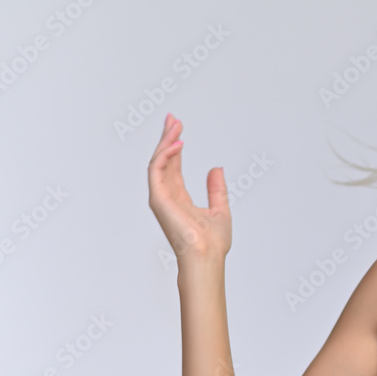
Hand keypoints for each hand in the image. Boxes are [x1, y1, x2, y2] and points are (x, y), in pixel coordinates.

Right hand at [147, 114, 231, 260]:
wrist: (207, 256)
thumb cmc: (213, 243)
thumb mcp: (220, 208)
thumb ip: (216, 189)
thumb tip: (216, 169)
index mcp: (180, 199)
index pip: (174, 167)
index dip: (175, 147)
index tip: (179, 127)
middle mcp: (168, 196)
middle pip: (164, 160)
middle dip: (167, 138)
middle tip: (173, 118)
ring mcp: (161, 198)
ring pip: (158, 162)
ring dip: (165, 141)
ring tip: (174, 124)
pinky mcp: (158, 199)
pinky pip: (156, 170)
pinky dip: (165, 154)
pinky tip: (177, 143)